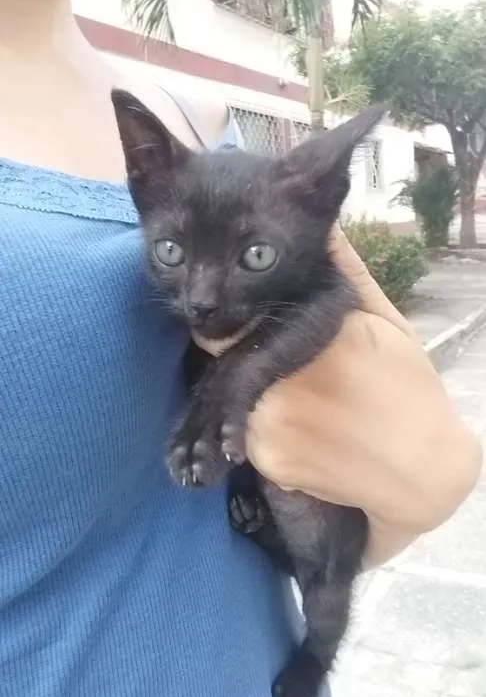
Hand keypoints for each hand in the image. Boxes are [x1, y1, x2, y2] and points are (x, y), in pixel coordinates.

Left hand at [244, 228, 481, 566]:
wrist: (424, 473)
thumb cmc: (408, 389)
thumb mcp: (384, 321)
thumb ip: (345, 271)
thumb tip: (322, 223)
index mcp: (313, 334)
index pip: (240, 315)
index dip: (241, 317)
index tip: (255, 322)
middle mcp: (283, 378)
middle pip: (230, 358)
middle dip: (247, 360)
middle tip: (295, 375)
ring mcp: (271, 423)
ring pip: (235, 400)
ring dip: (256, 400)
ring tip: (311, 408)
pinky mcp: (268, 461)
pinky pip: (248, 438)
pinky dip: (268, 435)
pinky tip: (310, 435)